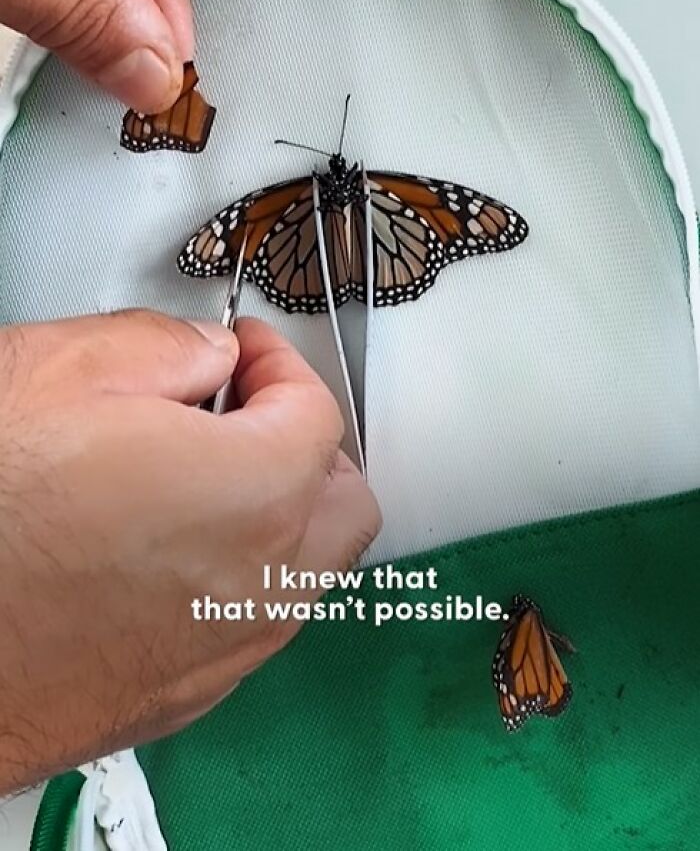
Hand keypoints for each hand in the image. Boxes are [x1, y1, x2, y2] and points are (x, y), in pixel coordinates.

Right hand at [0, 312, 379, 794]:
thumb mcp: (61, 375)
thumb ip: (165, 346)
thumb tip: (208, 355)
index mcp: (251, 493)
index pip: (317, 414)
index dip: (282, 364)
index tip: (250, 353)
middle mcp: (257, 585)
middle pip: (341, 504)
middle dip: (307, 443)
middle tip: (252, 411)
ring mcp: (225, 652)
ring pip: (307, 573)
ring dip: (283, 514)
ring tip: (210, 477)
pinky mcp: (181, 698)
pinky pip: (251, 625)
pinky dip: (240, 577)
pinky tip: (173, 549)